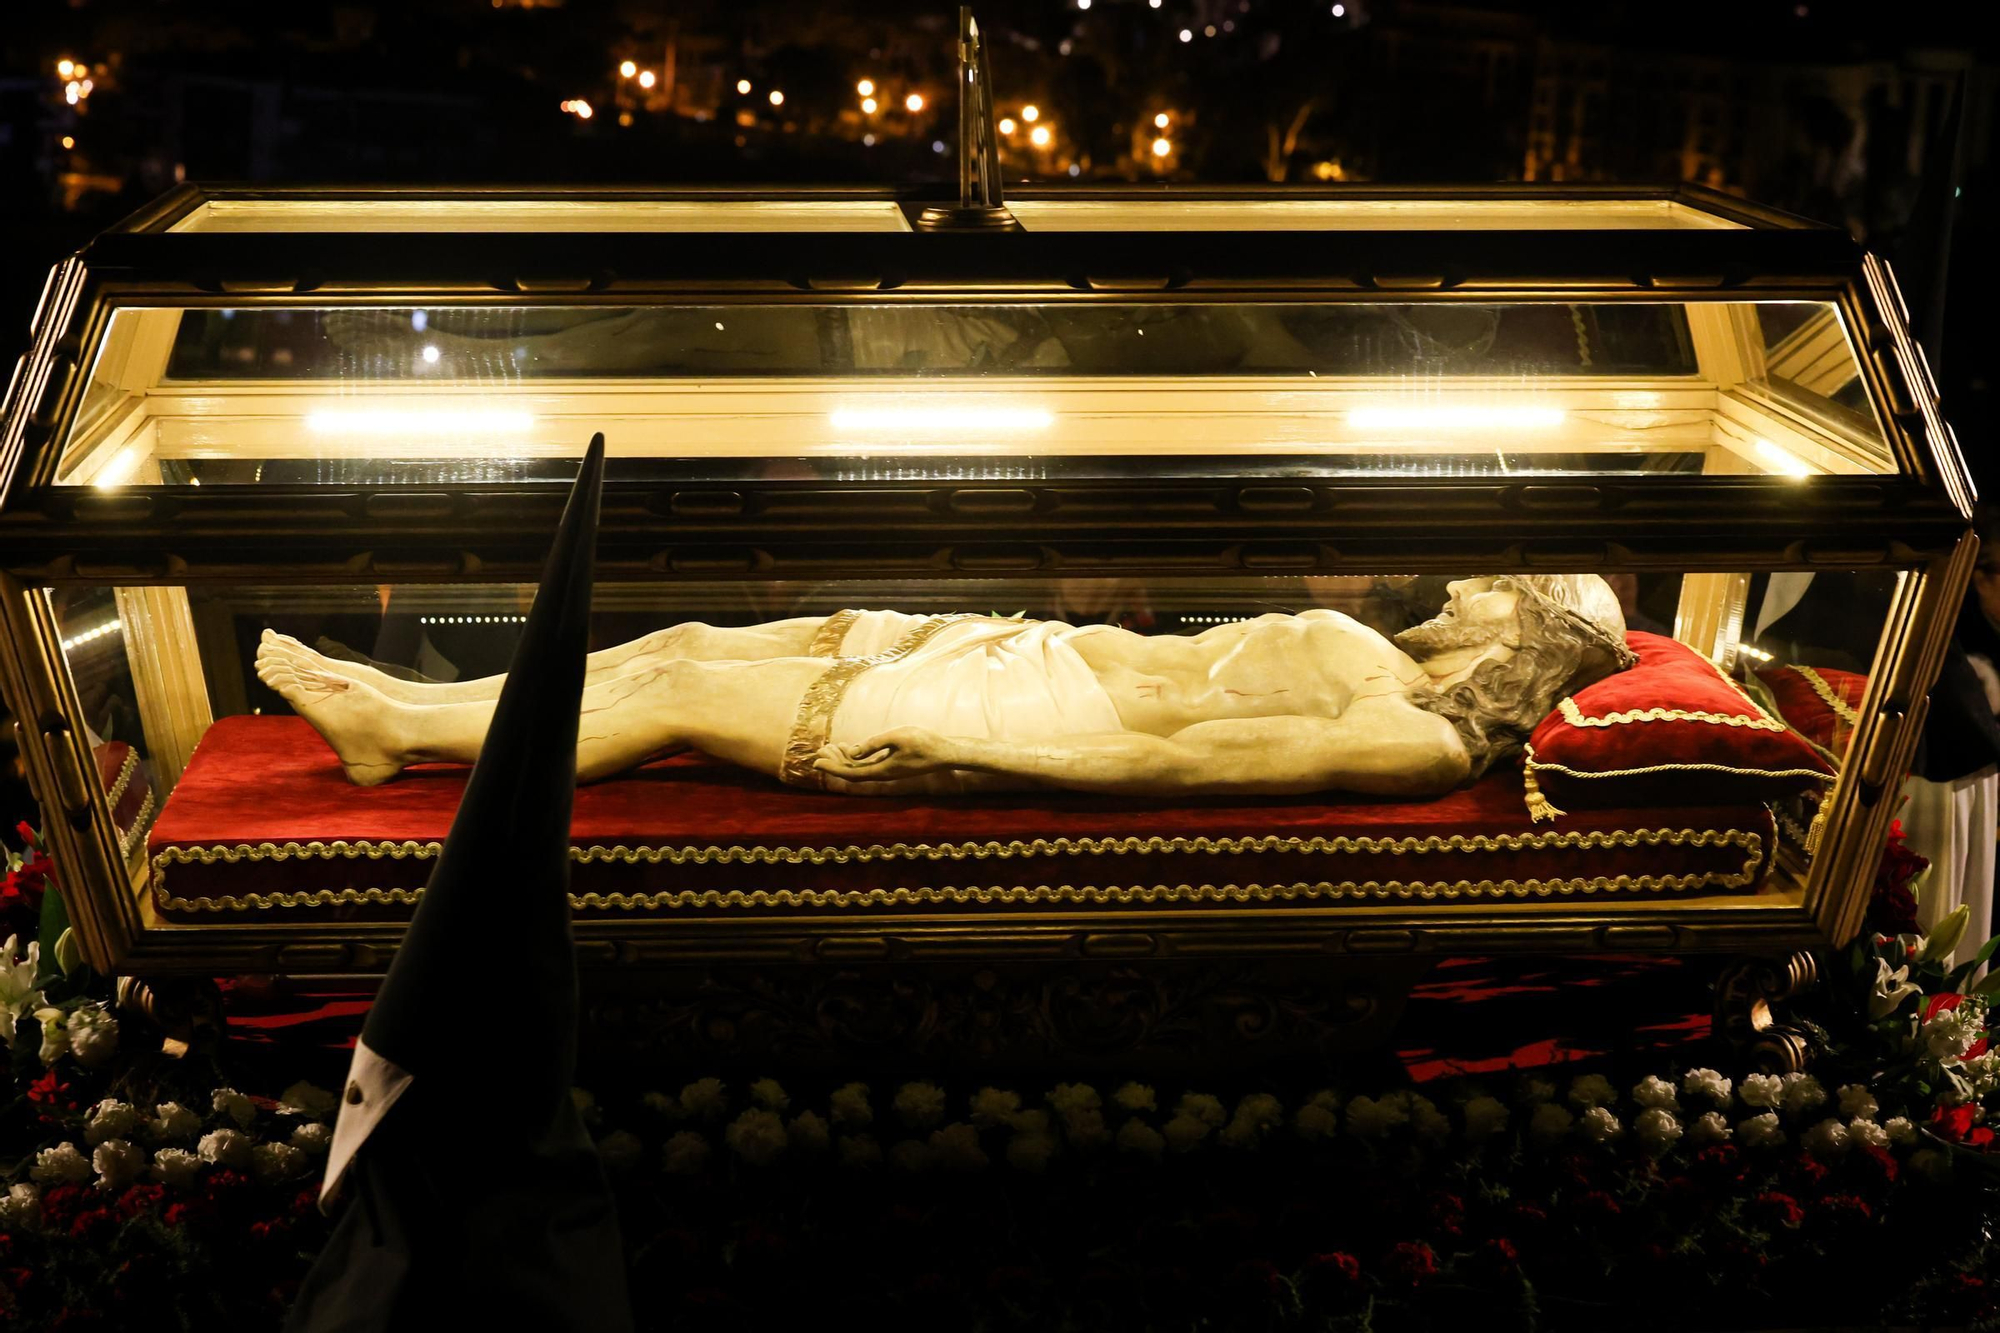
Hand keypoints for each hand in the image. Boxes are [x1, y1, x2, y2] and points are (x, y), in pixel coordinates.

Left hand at [813, 727, 954, 783]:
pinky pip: (867, 764)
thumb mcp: (897, 737)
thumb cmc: (923, 742)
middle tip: (819, 751)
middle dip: (834, 762)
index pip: (850, 773)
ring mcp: (887, 771)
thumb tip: (852, 752)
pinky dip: (855, 757)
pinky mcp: (891, 765)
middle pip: (851, 772)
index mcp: (881, 770)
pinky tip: (849, 747)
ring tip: (829, 747)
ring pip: (858, 768)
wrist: (945, 753)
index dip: (831, 767)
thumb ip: (873, 744)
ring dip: (843, 759)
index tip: (816, 760)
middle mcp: (882, 774)